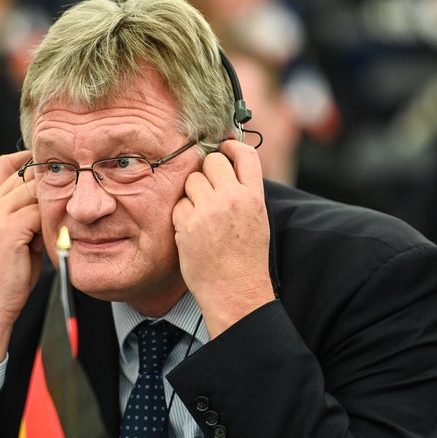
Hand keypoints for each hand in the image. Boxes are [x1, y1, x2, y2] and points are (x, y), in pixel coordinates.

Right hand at [0, 150, 42, 369]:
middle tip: (73, 189)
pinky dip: (52, 220)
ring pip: (35, 189)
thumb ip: (29, 215)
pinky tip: (59, 233)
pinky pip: (39, 211)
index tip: (56, 169)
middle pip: (26, 171)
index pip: (8, 163)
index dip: (31, 160)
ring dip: (53, 201)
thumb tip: (54, 199)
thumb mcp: (18, 236)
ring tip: (64, 217)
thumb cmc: (10, 272)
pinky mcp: (9, 229)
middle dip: (51, 179)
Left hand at [172, 140, 274, 337]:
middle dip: (207, 170)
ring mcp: (208, 210)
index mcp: (253, 197)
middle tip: (208, 188)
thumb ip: (245, 193)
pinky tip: (193, 232)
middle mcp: (232, 198)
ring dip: (192, 193)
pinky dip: (182, 215)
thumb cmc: (246, 260)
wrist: (236, 292)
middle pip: (212, 161)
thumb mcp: (257, 220)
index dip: (231, 146)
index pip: (245, 154)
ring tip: (202, 216)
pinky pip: (179, 204)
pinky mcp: (188, 223)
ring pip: (191, 180)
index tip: (223, 147)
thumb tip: (229, 169)